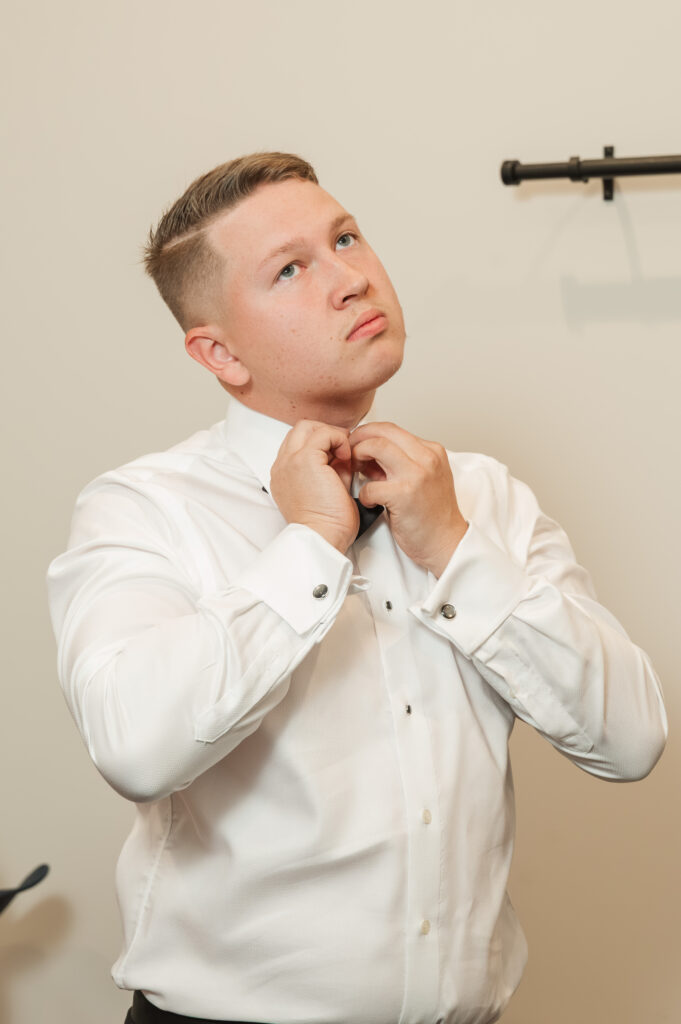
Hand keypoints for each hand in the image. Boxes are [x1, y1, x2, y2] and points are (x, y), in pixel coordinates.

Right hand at [270, 420, 358, 552]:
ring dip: (330, 435)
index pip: (299, 443)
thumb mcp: (326, 489)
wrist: (322, 537)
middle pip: (300, 429)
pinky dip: (338, 440)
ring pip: (307, 426)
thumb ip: (331, 468)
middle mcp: (282, 466)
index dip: (321, 444)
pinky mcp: (304, 460)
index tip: (338, 457)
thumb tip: (343, 455)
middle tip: (342, 450)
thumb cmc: (326, 525)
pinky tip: (346, 458)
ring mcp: (290, 461)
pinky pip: (323, 434)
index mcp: (284, 475)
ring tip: (343, 455)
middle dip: (324, 433)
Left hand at [349, 421, 467, 576]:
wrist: (447, 543)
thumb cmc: (433, 515)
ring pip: (376, 447)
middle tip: (349, 453)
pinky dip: (363, 494)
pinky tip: (370, 502)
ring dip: (358, 457)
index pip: (392, 429)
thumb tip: (371, 453)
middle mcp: (426, 458)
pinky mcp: (404, 495)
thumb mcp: (426, 478)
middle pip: (383, 432)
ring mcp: (416, 475)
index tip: (357, 444)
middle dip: (359, 439)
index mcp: (432, 451)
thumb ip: (403, 462)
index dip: (369, 434)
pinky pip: (370, 485)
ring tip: (356, 472)